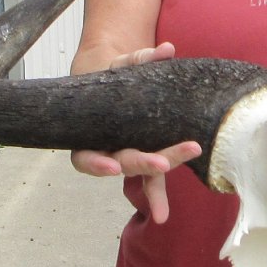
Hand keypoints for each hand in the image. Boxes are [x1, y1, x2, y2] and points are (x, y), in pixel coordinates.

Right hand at [70, 42, 201, 223]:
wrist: (115, 83)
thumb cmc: (111, 77)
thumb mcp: (120, 67)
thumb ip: (140, 59)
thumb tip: (167, 50)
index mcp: (89, 135)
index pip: (87, 157)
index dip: (97, 165)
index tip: (113, 167)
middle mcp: (107, 151)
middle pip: (123, 163)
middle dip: (143, 164)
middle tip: (163, 163)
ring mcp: (128, 156)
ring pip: (142, 173)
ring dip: (159, 177)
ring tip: (180, 170)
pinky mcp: (148, 156)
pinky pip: (154, 178)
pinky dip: (157, 196)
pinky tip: (163, 216)